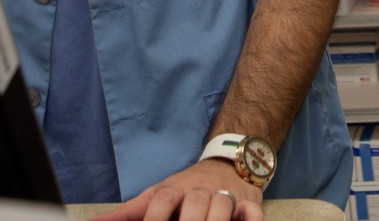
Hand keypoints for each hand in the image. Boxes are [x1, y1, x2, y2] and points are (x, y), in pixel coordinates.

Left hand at [90, 159, 263, 220]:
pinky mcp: (249, 204)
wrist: (228, 163)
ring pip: (222, 208)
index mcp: (174, 189)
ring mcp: (226, 196)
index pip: (161, 201)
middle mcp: (200, 190)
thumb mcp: (155, 196)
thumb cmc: (185, 189)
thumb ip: (125, 215)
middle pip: (193, 204)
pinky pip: (253, 215)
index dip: (154, 219)